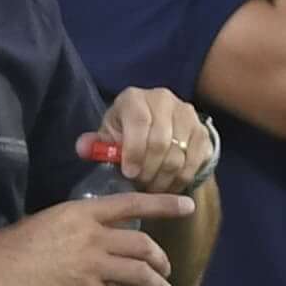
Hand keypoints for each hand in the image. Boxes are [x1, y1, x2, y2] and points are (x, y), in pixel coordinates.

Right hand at [0, 189, 191, 285]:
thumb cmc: (10, 246)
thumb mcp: (47, 220)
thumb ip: (74, 226)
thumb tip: (88, 233)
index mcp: (82, 213)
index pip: (131, 205)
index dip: (164, 205)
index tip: (187, 206)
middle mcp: (93, 238)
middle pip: (142, 245)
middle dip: (159, 258)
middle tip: (163, 268)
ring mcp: (91, 268)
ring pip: (140, 274)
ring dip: (158, 285)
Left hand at [96, 88, 217, 195]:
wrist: (157, 128)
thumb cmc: (126, 133)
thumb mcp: (108, 136)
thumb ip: (95, 144)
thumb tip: (83, 148)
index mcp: (134, 98)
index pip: (138, 121)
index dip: (134, 150)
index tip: (129, 173)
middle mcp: (162, 99)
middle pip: (161, 140)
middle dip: (149, 169)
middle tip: (140, 184)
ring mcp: (186, 114)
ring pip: (179, 154)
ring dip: (165, 177)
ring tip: (152, 187)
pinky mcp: (202, 131)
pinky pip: (195, 160)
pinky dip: (182, 178)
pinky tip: (170, 185)